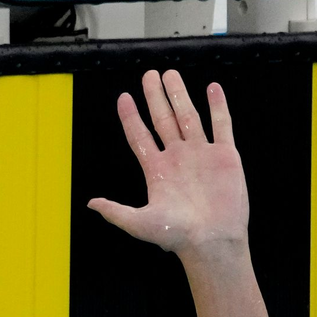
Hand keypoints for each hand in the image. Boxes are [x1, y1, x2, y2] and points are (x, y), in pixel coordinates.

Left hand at [88, 70, 247, 258]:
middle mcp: (177, 158)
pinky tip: (212, 88)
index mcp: (156, 170)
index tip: (123, 98)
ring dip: (180, 95)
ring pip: (188, 117)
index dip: (131, 118)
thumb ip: (115, 212)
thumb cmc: (176, 236)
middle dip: (155, 97)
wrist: (211, 242)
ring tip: (171, 74)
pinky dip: (218, 107)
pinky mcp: (224, 156)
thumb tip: (91, 203)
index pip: (140, 136)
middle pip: (163, 120)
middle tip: (148, 75)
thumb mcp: (139, 223)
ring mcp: (201, 154)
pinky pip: (221, 125)